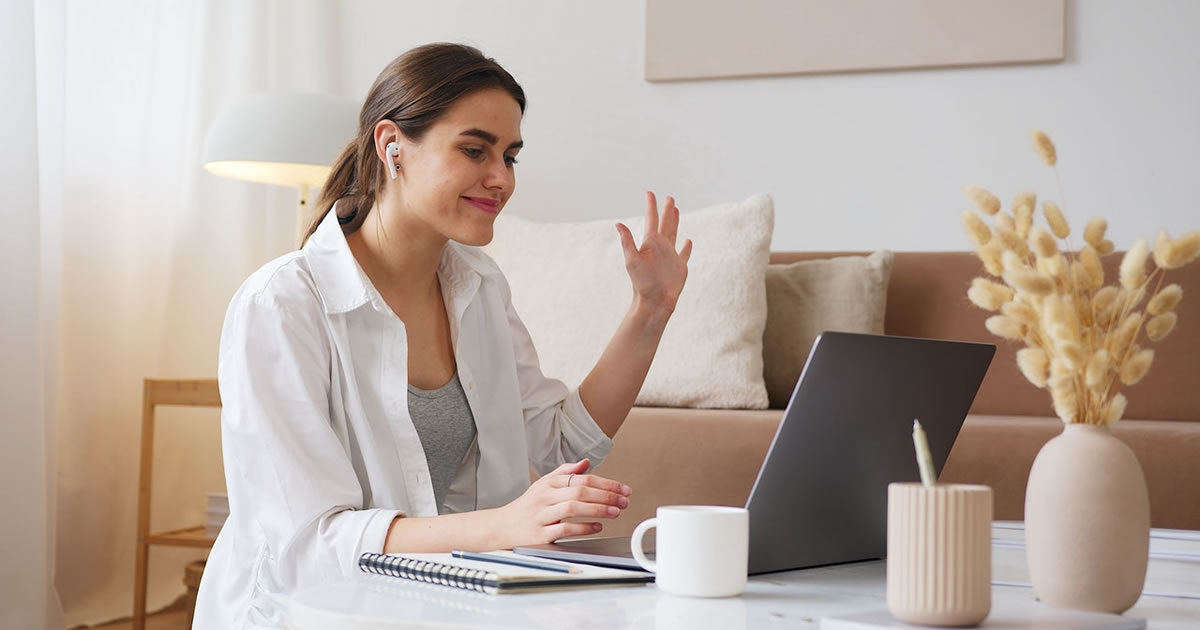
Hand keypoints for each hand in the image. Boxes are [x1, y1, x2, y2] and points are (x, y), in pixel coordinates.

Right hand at [492, 459, 631, 546]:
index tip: (623, 489)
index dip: (606, 483)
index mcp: (549, 483)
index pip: (582, 478)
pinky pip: (564, 529)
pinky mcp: (539, 534)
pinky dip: (583, 528)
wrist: (500, 527)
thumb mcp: (543, 485)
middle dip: (606, 495)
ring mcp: (541, 515)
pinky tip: (597, 527)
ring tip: (615, 512)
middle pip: (580, 490)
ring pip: (572, 507)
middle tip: (624, 501)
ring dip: (598, 509)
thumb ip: (565, 473)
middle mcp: (544, 496)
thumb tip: (586, 463)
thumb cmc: (526, 507)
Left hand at [615, 192, 693, 317]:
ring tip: (676, 211)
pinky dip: (686, 247)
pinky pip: (684, 253)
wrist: (654, 301)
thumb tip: (618, 224)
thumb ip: (627, 241)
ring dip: (675, 222)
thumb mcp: (632, 260)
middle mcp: (660, 247)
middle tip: (669, 198)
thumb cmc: (642, 283)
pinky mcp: (679, 266)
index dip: (651, 206)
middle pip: (664, 223)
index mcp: (650, 243)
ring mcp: (670, 256)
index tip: (649, 193)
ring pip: (674, 234)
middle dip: (666, 210)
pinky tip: (688, 240)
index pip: (651, 220)